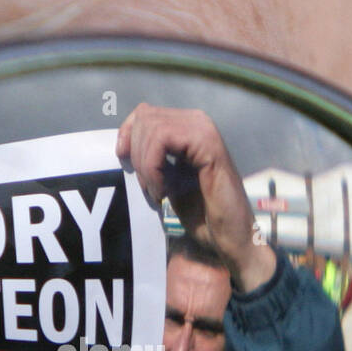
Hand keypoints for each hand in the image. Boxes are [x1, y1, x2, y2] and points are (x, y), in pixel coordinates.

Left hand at [116, 104, 273, 290]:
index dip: (127, 135)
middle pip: (144, 117)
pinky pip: (162, 139)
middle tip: (147, 187)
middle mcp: (198, 122)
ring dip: (145, 165)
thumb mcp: (167, 180)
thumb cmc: (201, 213)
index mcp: (188, 127)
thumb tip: (122, 144)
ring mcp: (204, 129)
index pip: (144, 113)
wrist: (228, 237)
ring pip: (151, 127)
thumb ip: (151, 159)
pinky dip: (153, 168)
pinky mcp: (208, 143)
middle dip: (136, 154)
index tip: (123, 161)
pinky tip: (163, 191)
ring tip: (157, 192)